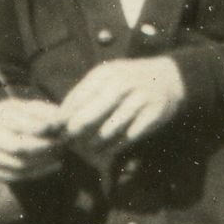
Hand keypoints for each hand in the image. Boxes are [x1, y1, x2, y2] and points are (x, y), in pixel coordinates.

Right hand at [0, 96, 65, 179]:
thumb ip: (49, 114)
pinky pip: (18, 177)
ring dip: (45, 160)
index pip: (20, 125)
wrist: (11, 131)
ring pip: (19, 165)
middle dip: (45, 147)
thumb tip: (62, 122)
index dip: (44, 128)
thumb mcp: (37, 109)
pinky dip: (41, 172)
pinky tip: (57, 164)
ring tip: (61, 152)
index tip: (62, 127)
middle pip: (17, 147)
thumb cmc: (27, 117)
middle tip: (62, 144)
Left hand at [58, 58, 187, 148]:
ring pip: (109, 130)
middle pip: (90, 115)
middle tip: (70, 141)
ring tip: (90, 147)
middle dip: (76, 131)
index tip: (55, 129)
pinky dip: (116, 146)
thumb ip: (85, 93)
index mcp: (106, 73)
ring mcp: (139, 99)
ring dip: (96, 142)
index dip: (64, 117)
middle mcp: (122, 84)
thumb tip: (59, 118)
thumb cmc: (128, 81)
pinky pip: (129, 137)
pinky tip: (109, 149)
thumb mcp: (107, 77)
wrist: (168, 77)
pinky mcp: (153, 114)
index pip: (77, 98)